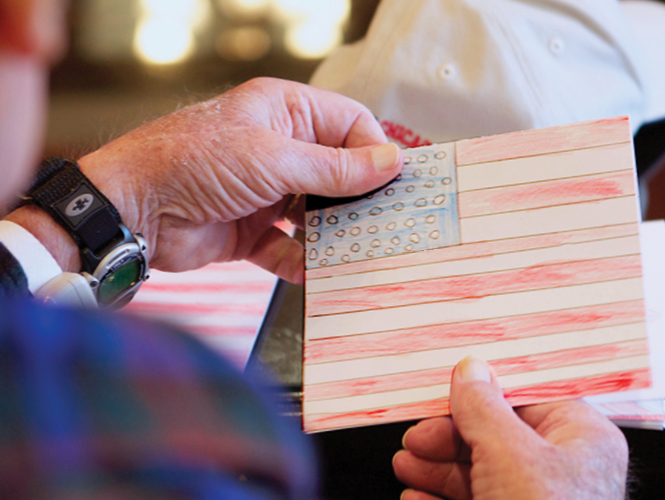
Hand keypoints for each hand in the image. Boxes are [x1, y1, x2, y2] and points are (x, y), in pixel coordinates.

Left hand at [8, 77, 401, 282]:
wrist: (132, 211)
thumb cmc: (192, 163)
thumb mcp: (272, 159)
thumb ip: (333, 168)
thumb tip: (388, 162)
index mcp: (284, 112)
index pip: (348, 124)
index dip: (373, 150)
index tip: (394, 180)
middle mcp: (278, 150)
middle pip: (337, 173)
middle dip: (357, 199)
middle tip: (382, 221)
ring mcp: (266, 192)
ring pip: (316, 214)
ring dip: (331, 234)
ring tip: (351, 250)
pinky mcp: (251, 230)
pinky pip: (288, 247)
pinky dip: (300, 261)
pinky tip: (310, 271)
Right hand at [392, 356, 627, 499]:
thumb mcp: (509, 452)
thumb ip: (483, 407)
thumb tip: (470, 371)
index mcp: (578, 437)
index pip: (523, 397)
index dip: (480, 390)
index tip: (445, 387)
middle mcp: (560, 469)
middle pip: (492, 436)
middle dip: (445, 439)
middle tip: (416, 439)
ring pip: (477, 473)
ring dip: (434, 470)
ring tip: (406, 466)